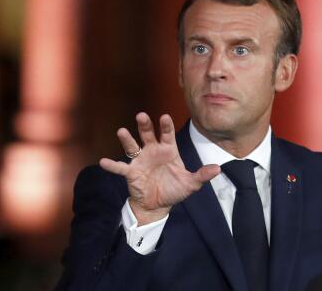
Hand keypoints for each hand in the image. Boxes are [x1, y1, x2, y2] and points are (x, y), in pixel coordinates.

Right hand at [100, 113, 219, 224]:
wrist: (158, 205)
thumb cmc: (174, 189)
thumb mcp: (190, 183)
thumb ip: (202, 175)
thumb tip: (218, 169)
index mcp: (167, 150)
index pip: (167, 135)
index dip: (166, 126)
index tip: (165, 117)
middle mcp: (152, 151)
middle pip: (147, 134)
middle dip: (144, 125)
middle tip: (141, 116)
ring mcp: (140, 160)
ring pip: (132, 146)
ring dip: (127, 139)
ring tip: (121, 131)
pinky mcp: (131, 172)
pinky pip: (120, 167)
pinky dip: (112, 165)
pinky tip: (103, 162)